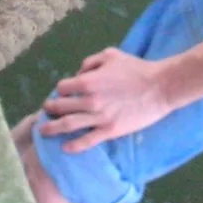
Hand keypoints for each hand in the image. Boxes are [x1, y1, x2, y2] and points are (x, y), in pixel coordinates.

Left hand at [39, 48, 171, 153]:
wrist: (159, 87)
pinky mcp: (110, 131)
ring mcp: (99, 118)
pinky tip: (65, 147)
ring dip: (52, 128)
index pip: (62, 88)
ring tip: (43, 131)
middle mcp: (89, 101)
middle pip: (60, 107)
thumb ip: (90, 62)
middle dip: (50, 110)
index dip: (61, 90)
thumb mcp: (110, 55)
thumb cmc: (135, 68)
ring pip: (68, 125)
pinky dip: (74, 145)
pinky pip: (87, 141)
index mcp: (88, 81)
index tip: (62, 94)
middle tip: (46, 113)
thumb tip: (78, 74)